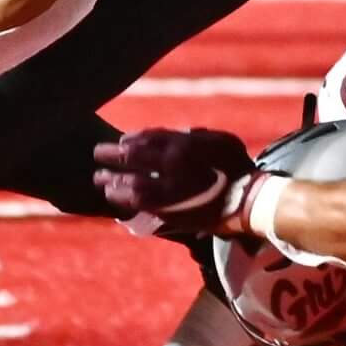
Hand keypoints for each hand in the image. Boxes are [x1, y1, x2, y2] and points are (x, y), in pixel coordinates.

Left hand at [91, 128, 256, 233]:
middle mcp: (171, 166)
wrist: (249, 200)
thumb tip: (178, 134)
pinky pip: (140, 204)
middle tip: (97, 155)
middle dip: (112, 157)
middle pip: (133, 159)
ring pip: (131, 184)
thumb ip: (195, 136)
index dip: (130, 140)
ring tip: (101, 181)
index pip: (147, 140)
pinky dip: (124, 199)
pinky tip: (114, 198)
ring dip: (113, 181)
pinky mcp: (170, 211)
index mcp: (183, 146)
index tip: (120, 141)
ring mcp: (169, 190)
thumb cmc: (237, 166)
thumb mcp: (221, 140)